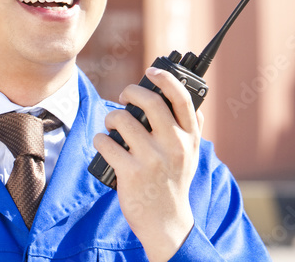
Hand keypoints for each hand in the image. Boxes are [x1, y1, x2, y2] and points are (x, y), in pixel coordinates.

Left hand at [92, 66, 203, 261]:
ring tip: (112, 124)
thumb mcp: (193, 154)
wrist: (166, 223)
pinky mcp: (131, 174)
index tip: (152, 71)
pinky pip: (107, 144)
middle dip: (131, 92)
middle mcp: (173, 146)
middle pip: (150, 102)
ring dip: (112, 118)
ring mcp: (152, 161)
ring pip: (123, 120)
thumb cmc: (176, 182)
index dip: (166, 79)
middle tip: (124, 95)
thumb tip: (189, 96)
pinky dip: (101, 139)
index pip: (181, 99)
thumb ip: (192, 127)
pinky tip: (104, 142)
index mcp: (189, 138)